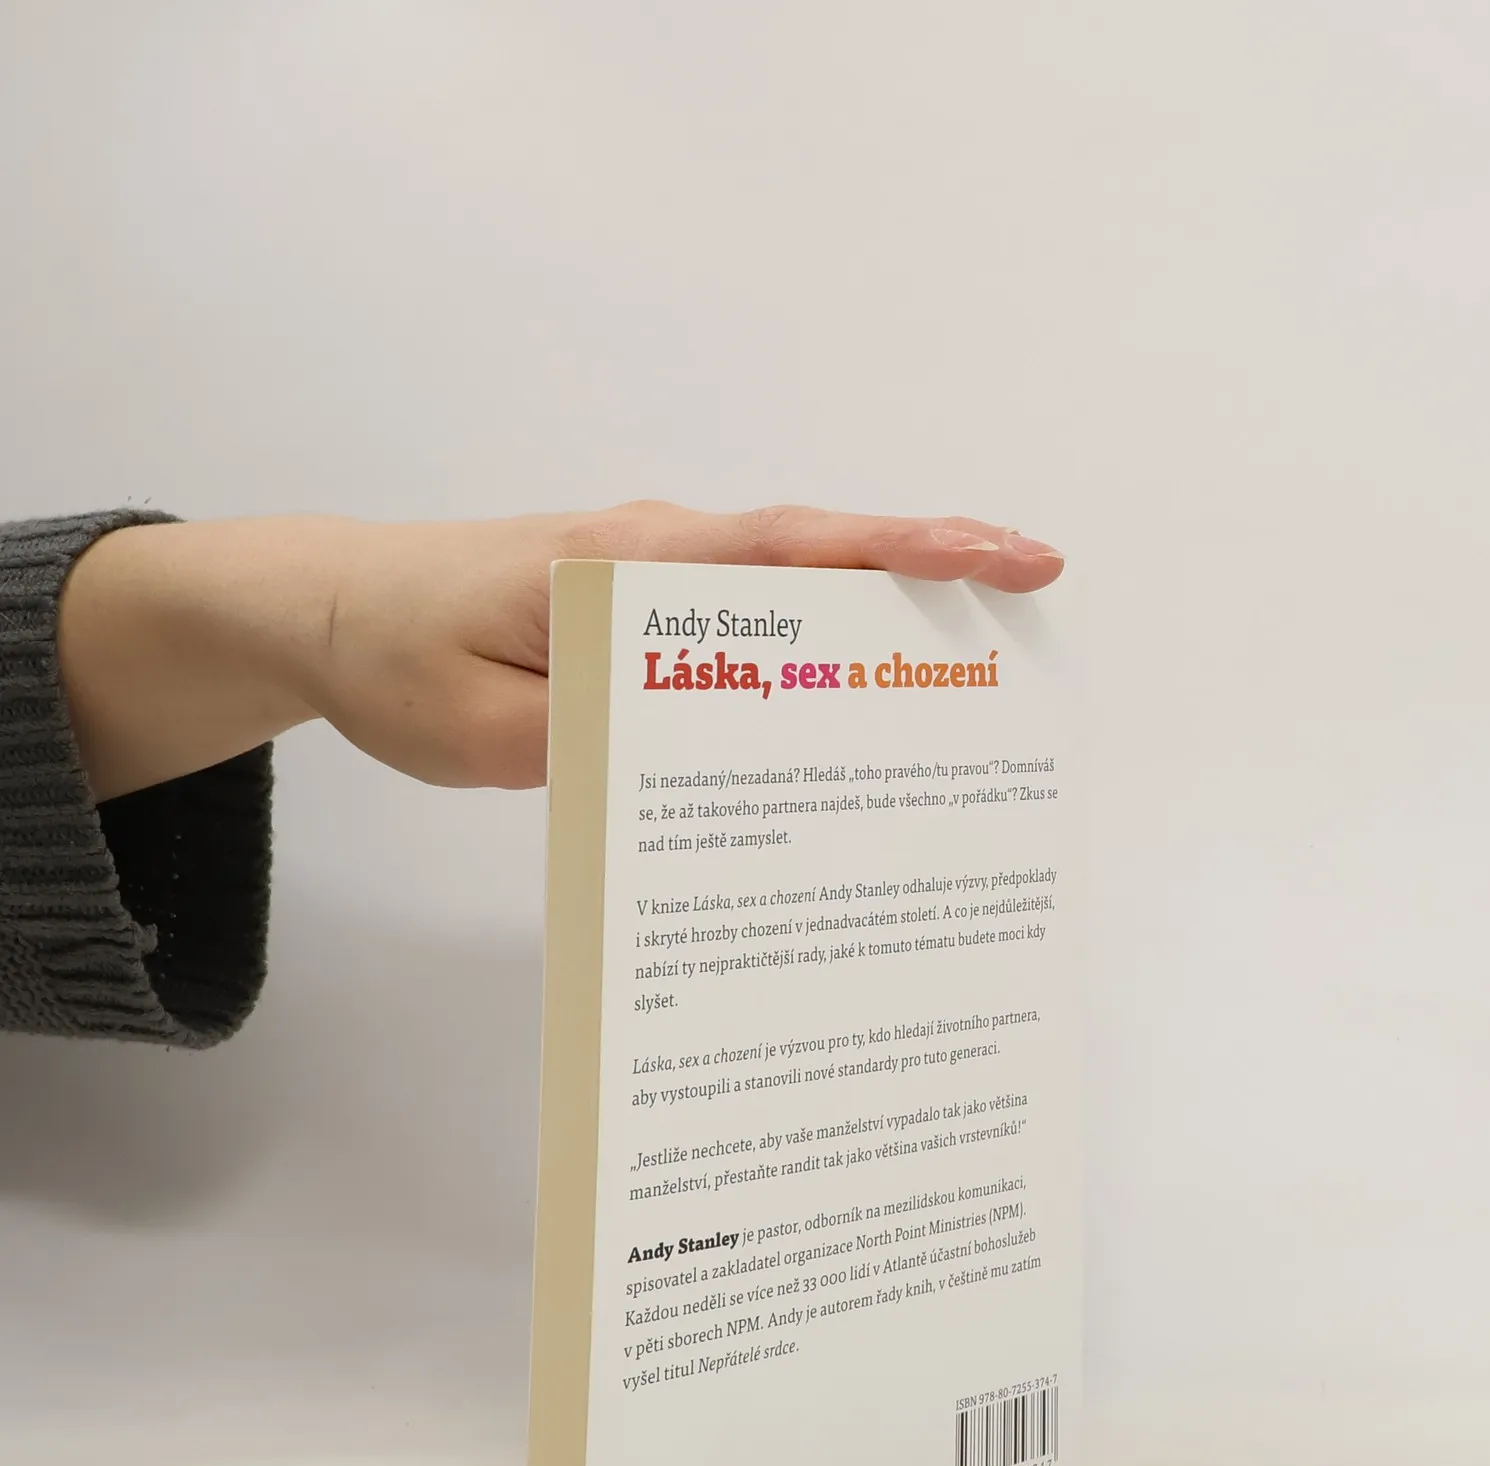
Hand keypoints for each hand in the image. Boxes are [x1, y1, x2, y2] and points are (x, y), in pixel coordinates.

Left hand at [58, 502, 1065, 799]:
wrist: (328, 609)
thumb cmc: (397, 658)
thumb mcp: (477, 734)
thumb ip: (590, 746)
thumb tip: (707, 767)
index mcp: (629, 569)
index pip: (793, 549)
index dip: (905, 553)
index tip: (1000, 559)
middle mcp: (658, 554)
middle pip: (822, 557)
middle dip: (933, 574)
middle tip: (1034, 599)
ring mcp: (655, 576)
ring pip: (793, 589)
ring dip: (879, 614)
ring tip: (968, 668)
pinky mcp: (642, 609)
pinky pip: (748, 620)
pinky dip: (810, 646)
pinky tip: (843, 704)